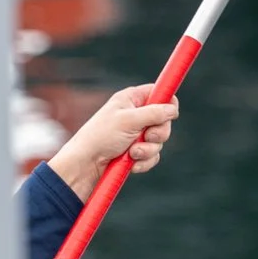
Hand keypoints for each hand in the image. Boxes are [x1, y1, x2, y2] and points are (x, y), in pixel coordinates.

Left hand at [44, 84, 179, 200]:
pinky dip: (144, 161)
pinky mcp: (135, 152)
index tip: (170, 114)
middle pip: (164, 120)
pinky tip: (131, 164)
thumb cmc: (101, 137)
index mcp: (131, 99)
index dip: (168, 102)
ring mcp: (136, 135)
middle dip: (159, 132)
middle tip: (148, 136)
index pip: (159, 93)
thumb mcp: (128, 120)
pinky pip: (152, 156)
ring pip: (159, 141)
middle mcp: (135, 115)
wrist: (85, 165)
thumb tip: (173, 109)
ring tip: (132, 153)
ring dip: (148, 150)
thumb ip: (154, 113)